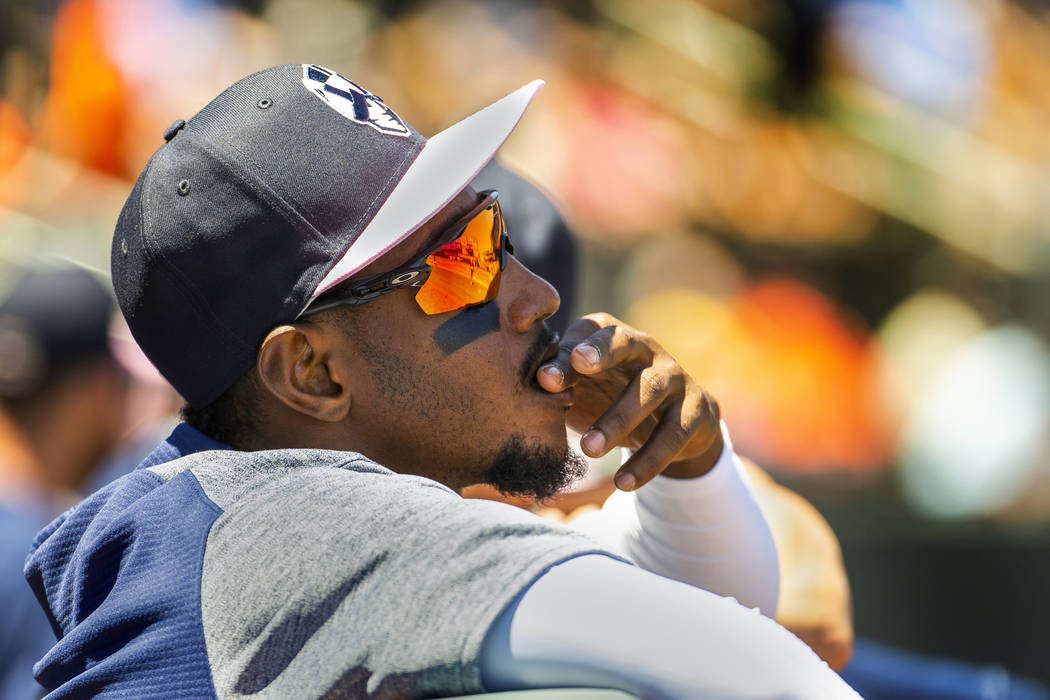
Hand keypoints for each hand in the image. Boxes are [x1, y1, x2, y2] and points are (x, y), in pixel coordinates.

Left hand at [537, 313, 722, 490]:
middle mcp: (646, 348)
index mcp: (612, 337)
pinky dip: (647, 461)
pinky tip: (623, 482)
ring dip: (618, 420)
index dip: (568, 353)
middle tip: (578, 368)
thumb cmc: (611, 397)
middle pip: (625, 343)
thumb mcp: (583, 388)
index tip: (546, 377)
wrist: (673, 425)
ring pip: (649, 390)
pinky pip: (672, 434)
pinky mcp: (695, 409)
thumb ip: (562, 381)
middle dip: (602, 355)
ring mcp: (674, 376)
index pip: (589, 334)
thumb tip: (539, 382)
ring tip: (588, 450)